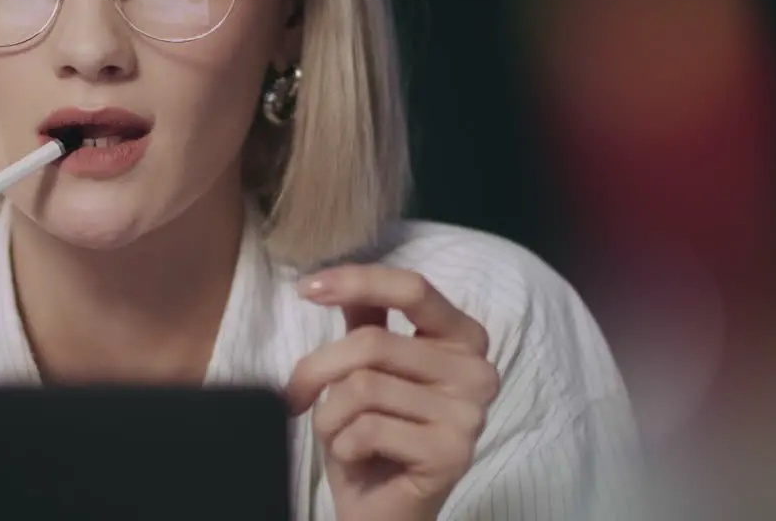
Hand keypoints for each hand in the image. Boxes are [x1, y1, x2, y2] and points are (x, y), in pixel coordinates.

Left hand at [286, 266, 499, 520]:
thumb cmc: (373, 436)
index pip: (413, 289)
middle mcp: (478, 371)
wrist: (383, 510)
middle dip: (318, 369)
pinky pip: (368, 428)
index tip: (306, 288)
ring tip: (340, 435)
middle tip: (297, 394)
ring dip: (330, 415)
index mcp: (464, 338)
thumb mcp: (366, 370)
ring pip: (363, 387)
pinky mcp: (452, 454)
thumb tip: (336, 278)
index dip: (357, 281)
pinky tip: (358, 458)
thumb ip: (365, 321)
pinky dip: (344, 445)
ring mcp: (470, 414)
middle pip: (373, 343)